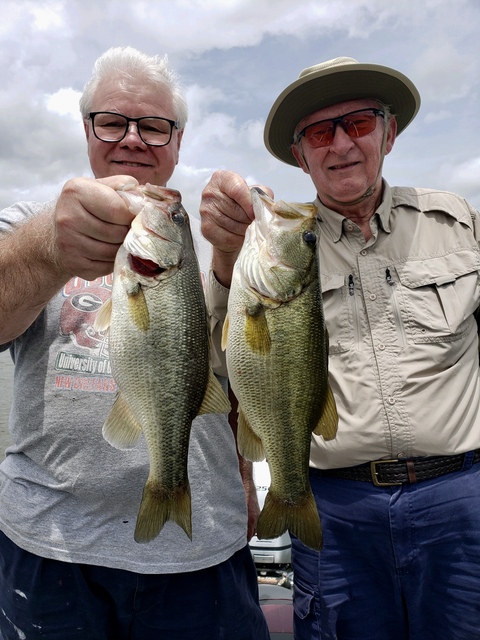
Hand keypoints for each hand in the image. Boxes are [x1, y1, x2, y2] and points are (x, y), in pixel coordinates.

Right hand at [54, 175, 138, 279]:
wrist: (58, 233)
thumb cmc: (86, 207)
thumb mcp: (100, 187)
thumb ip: (123, 187)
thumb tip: (142, 198)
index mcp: (76, 192)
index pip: (118, 209)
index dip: (132, 215)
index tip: (133, 216)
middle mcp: (68, 217)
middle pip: (117, 233)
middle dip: (128, 232)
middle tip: (125, 229)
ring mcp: (69, 243)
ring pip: (114, 252)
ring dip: (122, 247)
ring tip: (118, 240)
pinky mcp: (74, 264)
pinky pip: (107, 267)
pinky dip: (113, 261)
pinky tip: (107, 252)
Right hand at [199, 170, 272, 286]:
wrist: (235, 233)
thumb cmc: (248, 211)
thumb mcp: (258, 198)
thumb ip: (263, 195)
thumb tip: (266, 203)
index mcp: (222, 178)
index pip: (235, 186)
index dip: (248, 201)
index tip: (257, 212)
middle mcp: (209, 192)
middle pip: (236, 208)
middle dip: (249, 219)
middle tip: (253, 223)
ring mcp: (204, 211)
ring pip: (233, 224)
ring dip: (245, 231)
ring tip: (246, 230)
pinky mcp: (205, 230)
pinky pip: (225, 237)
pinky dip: (236, 240)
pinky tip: (239, 238)